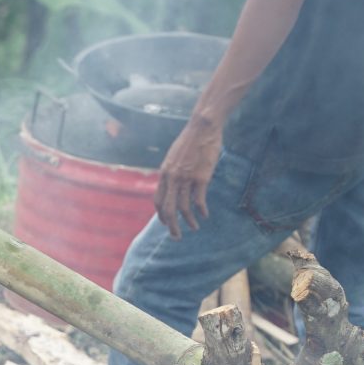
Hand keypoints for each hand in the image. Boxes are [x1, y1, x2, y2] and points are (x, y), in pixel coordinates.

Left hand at [154, 117, 224, 236]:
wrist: (202, 127)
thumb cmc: (190, 140)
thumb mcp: (173, 157)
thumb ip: (171, 171)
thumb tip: (171, 183)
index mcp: (164, 174)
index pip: (158, 201)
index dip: (161, 215)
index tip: (166, 223)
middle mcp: (172, 179)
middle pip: (168, 209)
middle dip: (171, 226)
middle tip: (176, 237)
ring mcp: (186, 179)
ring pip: (184, 208)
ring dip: (189, 222)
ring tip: (194, 229)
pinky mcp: (201, 177)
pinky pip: (199, 200)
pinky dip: (201, 211)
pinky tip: (205, 215)